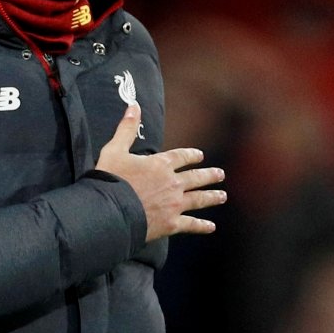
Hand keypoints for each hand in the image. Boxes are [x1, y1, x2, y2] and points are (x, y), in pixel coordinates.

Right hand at [95, 103, 225, 241]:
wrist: (112, 210)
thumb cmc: (112, 179)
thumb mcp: (115, 149)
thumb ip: (126, 128)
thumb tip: (133, 105)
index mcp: (160, 164)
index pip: (181, 156)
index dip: (191, 155)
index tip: (200, 155)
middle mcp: (172, 183)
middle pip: (195, 177)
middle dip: (209, 175)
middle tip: (220, 174)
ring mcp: (174, 204)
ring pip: (199, 199)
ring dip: (212, 197)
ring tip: (222, 196)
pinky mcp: (171, 223)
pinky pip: (191, 224)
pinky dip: (202, 226)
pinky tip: (211, 226)